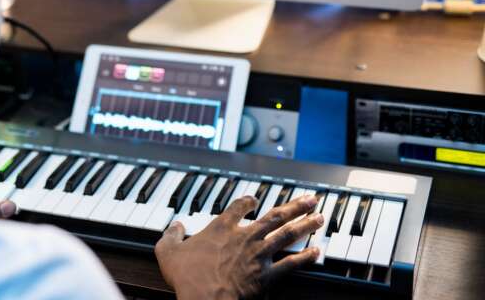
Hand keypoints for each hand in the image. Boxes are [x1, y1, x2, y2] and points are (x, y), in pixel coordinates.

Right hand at [155, 195, 323, 299]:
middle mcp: (244, 237)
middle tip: (310, 199)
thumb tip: (174, 226)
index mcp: (221, 228)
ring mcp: (259, 256)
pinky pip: (291, 264)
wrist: (205, 299)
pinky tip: (317, 252)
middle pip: (274, 216)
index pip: (238, 206)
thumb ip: (170, 236)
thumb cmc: (188, 278)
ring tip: (320, 217)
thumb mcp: (168, 253)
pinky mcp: (267, 276)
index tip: (254, 198)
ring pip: (288, 234)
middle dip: (294, 206)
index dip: (247, 200)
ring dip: (306, 224)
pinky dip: (306, 258)